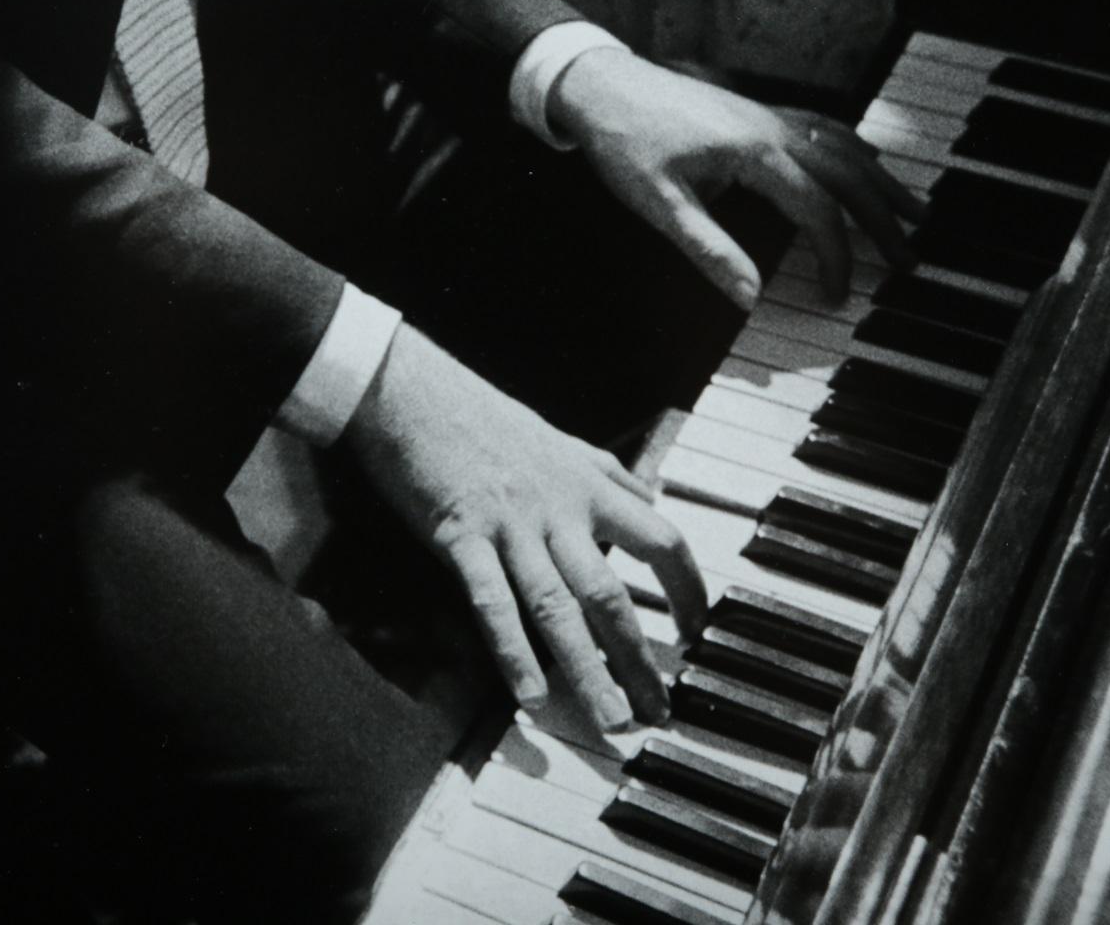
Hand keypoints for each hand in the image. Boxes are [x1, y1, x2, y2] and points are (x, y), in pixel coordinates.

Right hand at [342, 325, 705, 731]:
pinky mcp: (461, 535)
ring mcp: (511, 525)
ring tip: (609, 719)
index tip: (698, 631)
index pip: (662, 540)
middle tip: (657, 711)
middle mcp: (559, 509)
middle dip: (639, 658)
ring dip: (588, 670)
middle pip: (613, 594)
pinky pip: (492, 601)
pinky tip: (529, 694)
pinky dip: (512, 651)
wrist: (411, 390)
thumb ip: (607, 474)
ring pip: (559, 607)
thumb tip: (647, 496)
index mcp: (588, 485)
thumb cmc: (480, 416)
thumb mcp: (559, 440)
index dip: (687, 589)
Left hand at [549, 48, 926, 309]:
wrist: (598, 84)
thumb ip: (708, 250)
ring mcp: (766, 114)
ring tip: (913, 210)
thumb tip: (749, 298)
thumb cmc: (624, 141)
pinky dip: (851, 147)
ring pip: (843, 146)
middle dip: (882, 219)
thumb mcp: (659, 204)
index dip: (835, 256)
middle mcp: (773, 128)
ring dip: (879, 180)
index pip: (816, 210)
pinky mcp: (754, 111)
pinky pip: (821, 127)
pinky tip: (864, 157)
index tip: (839, 296)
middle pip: (847, 175)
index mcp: (756, 152)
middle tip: (910, 257)